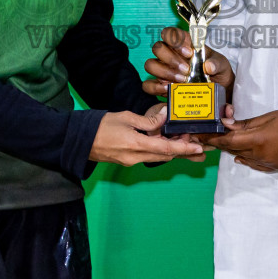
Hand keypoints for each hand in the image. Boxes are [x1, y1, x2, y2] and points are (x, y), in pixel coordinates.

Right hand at [88, 107, 204, 165]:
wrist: (80, 140)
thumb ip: (147, 120)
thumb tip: (164, 117)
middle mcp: (136, 157)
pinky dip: (159, 150)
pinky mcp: (127, 161)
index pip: (166, 148)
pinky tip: (164, 142)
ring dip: (171, 151)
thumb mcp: (126, 117)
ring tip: (184, 141)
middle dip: (182, 151)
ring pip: (158, 157)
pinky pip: (148, 156)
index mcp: (136, 144)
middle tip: (197, 145)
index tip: (198, 148)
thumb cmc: (101, 126)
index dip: (184, 148)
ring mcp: (131, 161)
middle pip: (165, 155)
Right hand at [142, 27, 234, 96]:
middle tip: (187, 70)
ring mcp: (163, 69)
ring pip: (150, 64)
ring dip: (164, 72)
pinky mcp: (159, 86)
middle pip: (157, 48)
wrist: (217, 90)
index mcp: (183, 44)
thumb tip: (208, 66)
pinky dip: (156, 87)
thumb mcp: (222, 65)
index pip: (169, 32)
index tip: (189, 53)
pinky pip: (148, 84)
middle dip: (171, 59)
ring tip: (181, 80)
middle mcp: (170, 54)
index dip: (175, 40)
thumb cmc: (217, 72)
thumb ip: (217, 63)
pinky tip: (169, 89)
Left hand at [201, 106, 277, 171]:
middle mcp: (261, 156)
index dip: (212, 138)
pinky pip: (256, 166)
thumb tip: (227, 125)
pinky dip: (247, 159)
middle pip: (233, 151)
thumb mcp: (270, 116)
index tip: (199, 134)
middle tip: (208, 136)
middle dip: (220, 144)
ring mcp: (270, 164)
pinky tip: (242, 156)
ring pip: (244, 159)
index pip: (227, 141)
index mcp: (258, 140)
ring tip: (224, 142)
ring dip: (233, 151)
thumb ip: (247, 124)